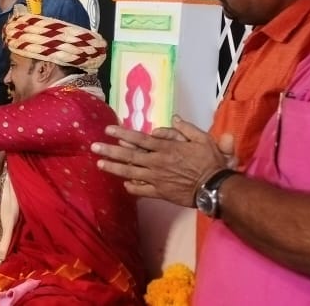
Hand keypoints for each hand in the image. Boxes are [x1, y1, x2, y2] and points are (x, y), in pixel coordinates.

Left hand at [91, 115, 227, 206]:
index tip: (108, 129)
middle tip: (94, 147)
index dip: (122, 133)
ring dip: (113, 168)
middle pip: (128, 155)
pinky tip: (122, 183)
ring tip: (99, 164)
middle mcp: (157, 162)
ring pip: (130, 172)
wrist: (216, 187)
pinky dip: (130, 186)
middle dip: (110, 150)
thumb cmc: (211, 162)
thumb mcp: (203, 139)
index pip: (139, 139)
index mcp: (165, 148)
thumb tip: (174, 118)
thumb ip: (186, 128)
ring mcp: (156, 178)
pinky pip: (140, 190)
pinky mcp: (159, 192)